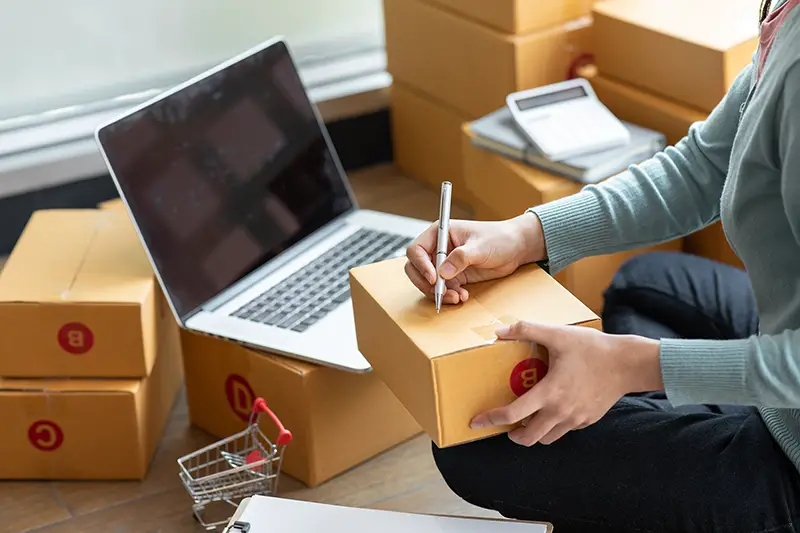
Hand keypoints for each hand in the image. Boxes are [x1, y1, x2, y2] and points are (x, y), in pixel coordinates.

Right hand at [405, 213, 545, 304]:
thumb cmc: (499, 238)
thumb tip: (442, 273)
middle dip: (425, 283)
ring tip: (457, 297)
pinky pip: (442, 290)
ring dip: (438, 293)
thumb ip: (460, 258)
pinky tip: (463, 296)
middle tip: (440, 293)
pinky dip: (449, 296)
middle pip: (416, 268)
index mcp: (439, 233)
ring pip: (428, 283)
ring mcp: (445, 264)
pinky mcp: (454, 277)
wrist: (515, 248)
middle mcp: (438, 249)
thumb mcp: (480, 246)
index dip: (420, 265)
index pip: (417, 250)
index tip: (434, 278)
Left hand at [470, 321, 662, 445]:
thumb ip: (526, 330)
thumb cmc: (592, 348)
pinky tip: (552, 411)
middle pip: (528, 438)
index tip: (476, 422)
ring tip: (527, 421)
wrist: (628, 363)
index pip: (512, 415)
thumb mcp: (557, 334)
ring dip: (533, 434)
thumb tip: (497, 331)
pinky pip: (565, 431)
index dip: (491, 420)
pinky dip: (553, 427)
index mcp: (549, 393)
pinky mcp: (587, 420)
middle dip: (512, 435)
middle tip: (505, 427)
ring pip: (548, 439)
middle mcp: (560, 412)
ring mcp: (575, 420)